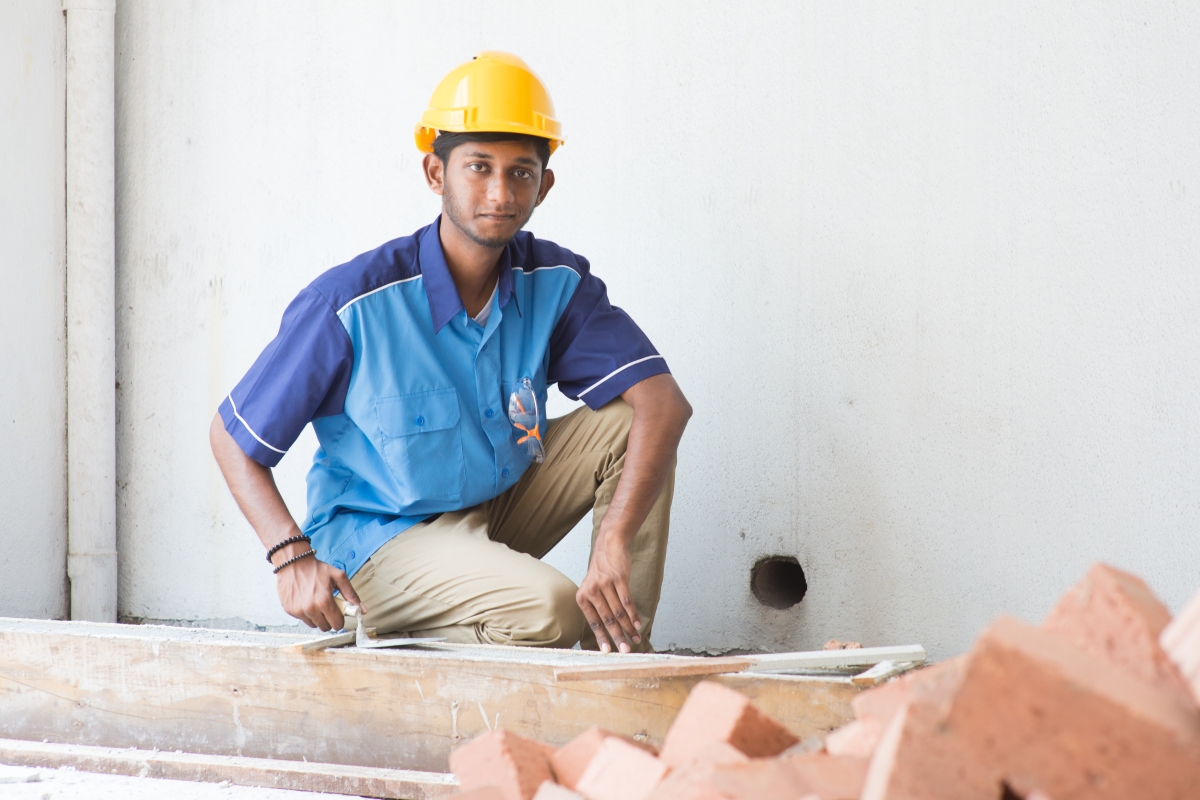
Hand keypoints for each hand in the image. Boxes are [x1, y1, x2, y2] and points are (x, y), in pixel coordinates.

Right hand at [274, 544, 365, 631]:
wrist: (294, 563)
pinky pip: (303, 619)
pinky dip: (306, 614)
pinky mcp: (290, 611)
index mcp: (324, 601)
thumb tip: (363, 610)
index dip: (340, 619)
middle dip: (330, 619)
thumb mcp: (338, 577)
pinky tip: (306, 601)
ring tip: (317, 603)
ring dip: (318, 618)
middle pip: (326, 627)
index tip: (339, 614)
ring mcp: (299, 611)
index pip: (337, 624)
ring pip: (314, 625)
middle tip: (328, 607)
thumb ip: (351, 594)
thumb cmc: (316, 569)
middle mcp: (310, 609)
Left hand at [576, 528, 641, 652]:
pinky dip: (633, 615)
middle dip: (617, 637)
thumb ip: (596, 605)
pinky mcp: (618, 579)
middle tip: (625, 650)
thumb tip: (605, 629)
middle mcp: (591, 591)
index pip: (593, 622)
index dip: (601, 637)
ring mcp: (605, 584)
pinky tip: (637, 624)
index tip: (608, 651)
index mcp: (583, 596)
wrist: (609, 544)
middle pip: (607, 620)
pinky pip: (626, 601)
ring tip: (635, 638)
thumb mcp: (591, 586)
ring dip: (628, 628)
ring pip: (618, 613)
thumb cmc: (601, 568)